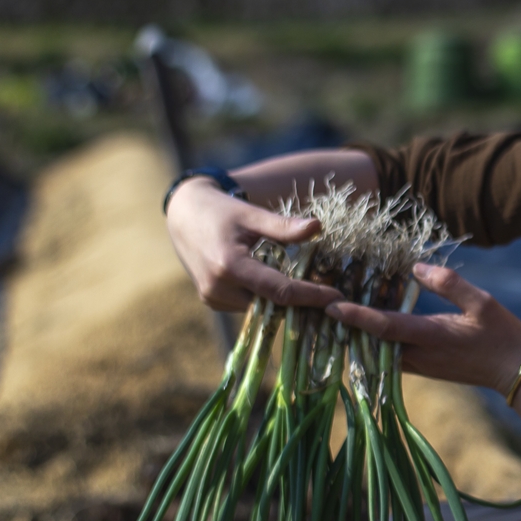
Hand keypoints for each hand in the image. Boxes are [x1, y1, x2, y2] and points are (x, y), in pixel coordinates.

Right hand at [165, 178, 347, 311]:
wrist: (183, 216)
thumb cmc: (221, 211)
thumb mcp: (253, 214)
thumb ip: (283, 226)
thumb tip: (317, 227)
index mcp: (230, 265)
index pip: (280, 291)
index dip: (311, 296)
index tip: (337, 296)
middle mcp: (218, 288)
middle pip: (271, 304)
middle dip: (302, 303)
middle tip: (332, 295)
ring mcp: (213, 298)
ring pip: (260, 308)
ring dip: (284, 302)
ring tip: (313, 291)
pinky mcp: (212, 301)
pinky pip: (247, 306)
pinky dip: (266, 299)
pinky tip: (284, 288)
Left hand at [325, 263, 520, 394]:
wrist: (516, 373)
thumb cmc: (503, 335)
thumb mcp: (482, 302)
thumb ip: (449, 284)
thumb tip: (415, 267)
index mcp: (432, 337)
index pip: (385, 327)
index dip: (356, 316)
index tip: (330, 305)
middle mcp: (421, 356)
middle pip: (372, 342)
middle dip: (346, 324)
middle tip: (323, 301)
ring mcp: (422, 366)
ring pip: (379, 351)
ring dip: (360, 332)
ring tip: (342, 307)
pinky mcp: (425, 368)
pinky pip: (391, 354)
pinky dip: (377, 339)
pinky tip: (375, 319)